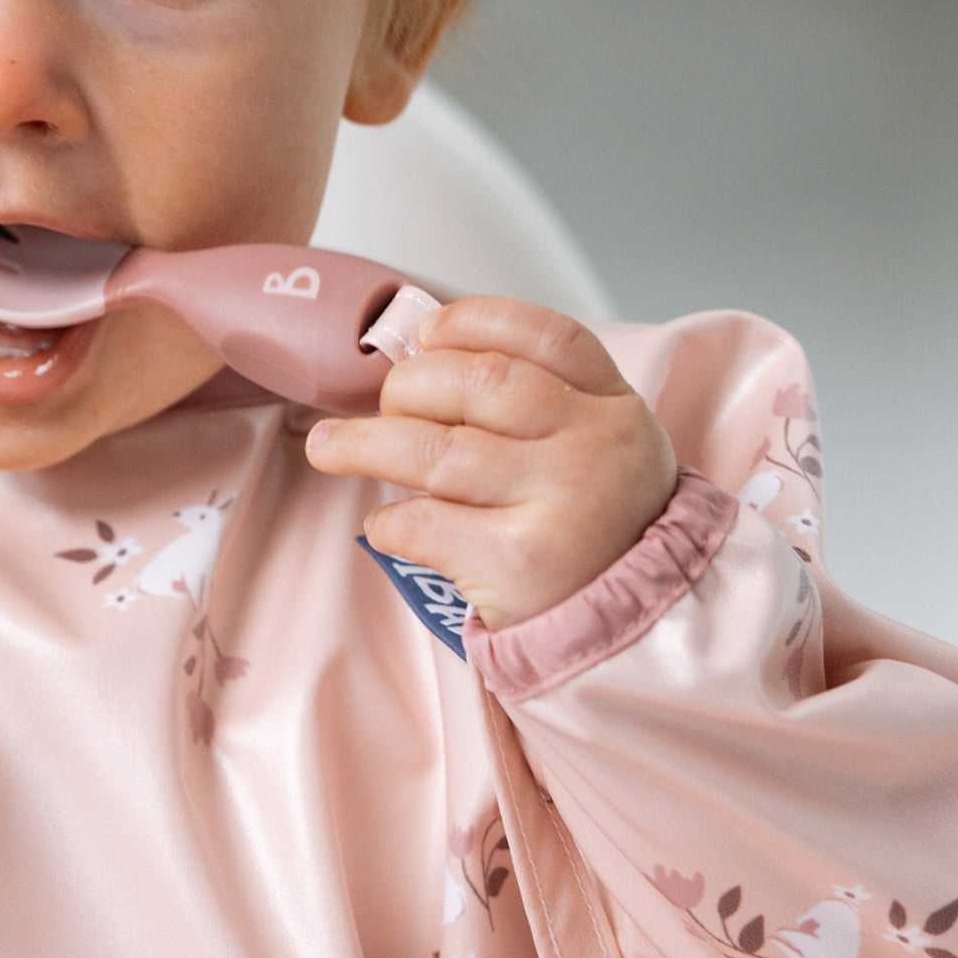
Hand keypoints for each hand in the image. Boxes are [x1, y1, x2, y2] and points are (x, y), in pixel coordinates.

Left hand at [305, 296, 677, 630]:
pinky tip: (390, 526)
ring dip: (364, 445)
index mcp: (614, 407)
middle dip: (409, 387)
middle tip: (387, 408)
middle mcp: (596, 447)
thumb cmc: (589, 529)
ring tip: (327, 447)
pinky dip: (390, 522)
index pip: (546, 334)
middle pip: (478, 382)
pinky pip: (425, 522)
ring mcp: (563, 504)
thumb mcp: (593, 448)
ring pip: (436, 450)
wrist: (631, 634)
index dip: (474, 323)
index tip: (426, 333)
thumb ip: (535, 398)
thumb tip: (421, 355)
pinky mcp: (522, 563)